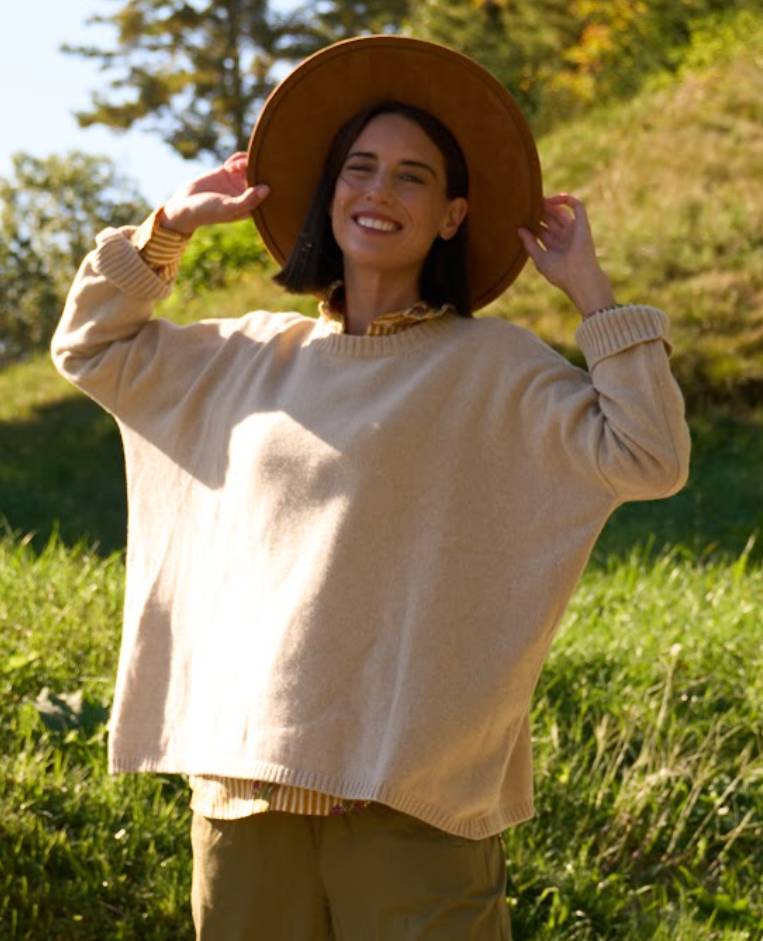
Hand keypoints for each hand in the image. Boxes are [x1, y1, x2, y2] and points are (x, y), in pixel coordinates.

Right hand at [160, 153, 269, 236]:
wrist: (185, 205)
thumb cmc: (208, 212)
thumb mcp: (228, 208)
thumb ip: (248, 200)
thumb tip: (267, 189)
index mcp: (252, 206)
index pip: (268, 193)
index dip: (269, 182)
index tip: (266, 174)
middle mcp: (247, 193)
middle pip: (262, 176)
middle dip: (256, 168)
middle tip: (243, 167)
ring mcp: (238, 181)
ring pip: (252, 165)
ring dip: (245, 162)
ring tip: (232, 167)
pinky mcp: (228, 171)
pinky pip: (240, 160)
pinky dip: (238, 158)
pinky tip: (229, 165)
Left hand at [518, 194, 615, 316]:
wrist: (579, 278)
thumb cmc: (560, 273)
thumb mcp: (540, 259)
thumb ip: (530, 244)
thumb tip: (519, 229)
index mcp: (554, 247)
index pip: (542, 230)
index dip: (533, 222)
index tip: (522, 215)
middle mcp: (563, 237)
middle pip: (550, 219)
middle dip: (540, 211)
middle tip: (529, 204)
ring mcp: (573, 230)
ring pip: (561, 212)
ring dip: (551, 204)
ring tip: (539, 199)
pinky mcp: (583, 224)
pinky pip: (578, 207)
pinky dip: (569, 200)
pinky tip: (558, 197)